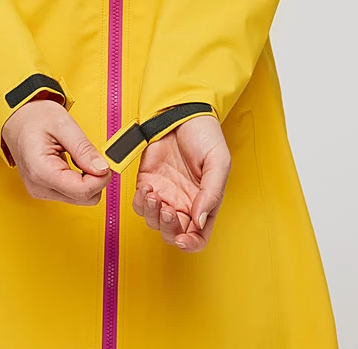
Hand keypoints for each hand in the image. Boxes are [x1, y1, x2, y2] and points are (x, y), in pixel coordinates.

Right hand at [1, 98, 111, 204]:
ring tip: (78, 157)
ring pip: (81, 198)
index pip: (83, 190)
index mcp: (41, 171)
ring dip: (88, 180)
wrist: (16, 119)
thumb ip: (84, 149)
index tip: (105, 163)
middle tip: (91, 156)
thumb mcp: (63, 125)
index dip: (101, 178)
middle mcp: (39, 186)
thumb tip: (103, 168)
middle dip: (96, 179)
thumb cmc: (33, 118)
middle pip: (85, 198)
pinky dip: (80, 180)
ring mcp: (41, 190)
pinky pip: (73, 193)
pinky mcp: (46, 190)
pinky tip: (74, 164)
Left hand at [132, 115, 230, 251]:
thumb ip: (211, 194)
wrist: (182, 113)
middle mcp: (184, 203)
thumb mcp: (218, 162)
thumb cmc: (205, 136)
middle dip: (169, 228)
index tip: (183, 238)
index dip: (191, 243)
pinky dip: (140, 202)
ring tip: (155, 194)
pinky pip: (139, 204)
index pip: (199, 236)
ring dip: (153, 214)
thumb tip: (199, 221)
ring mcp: (165, 194)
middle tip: (168, 210)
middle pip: (174, 233)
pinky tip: (147, 187)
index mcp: (205, 203)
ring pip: (154, 222)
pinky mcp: (147, 182)